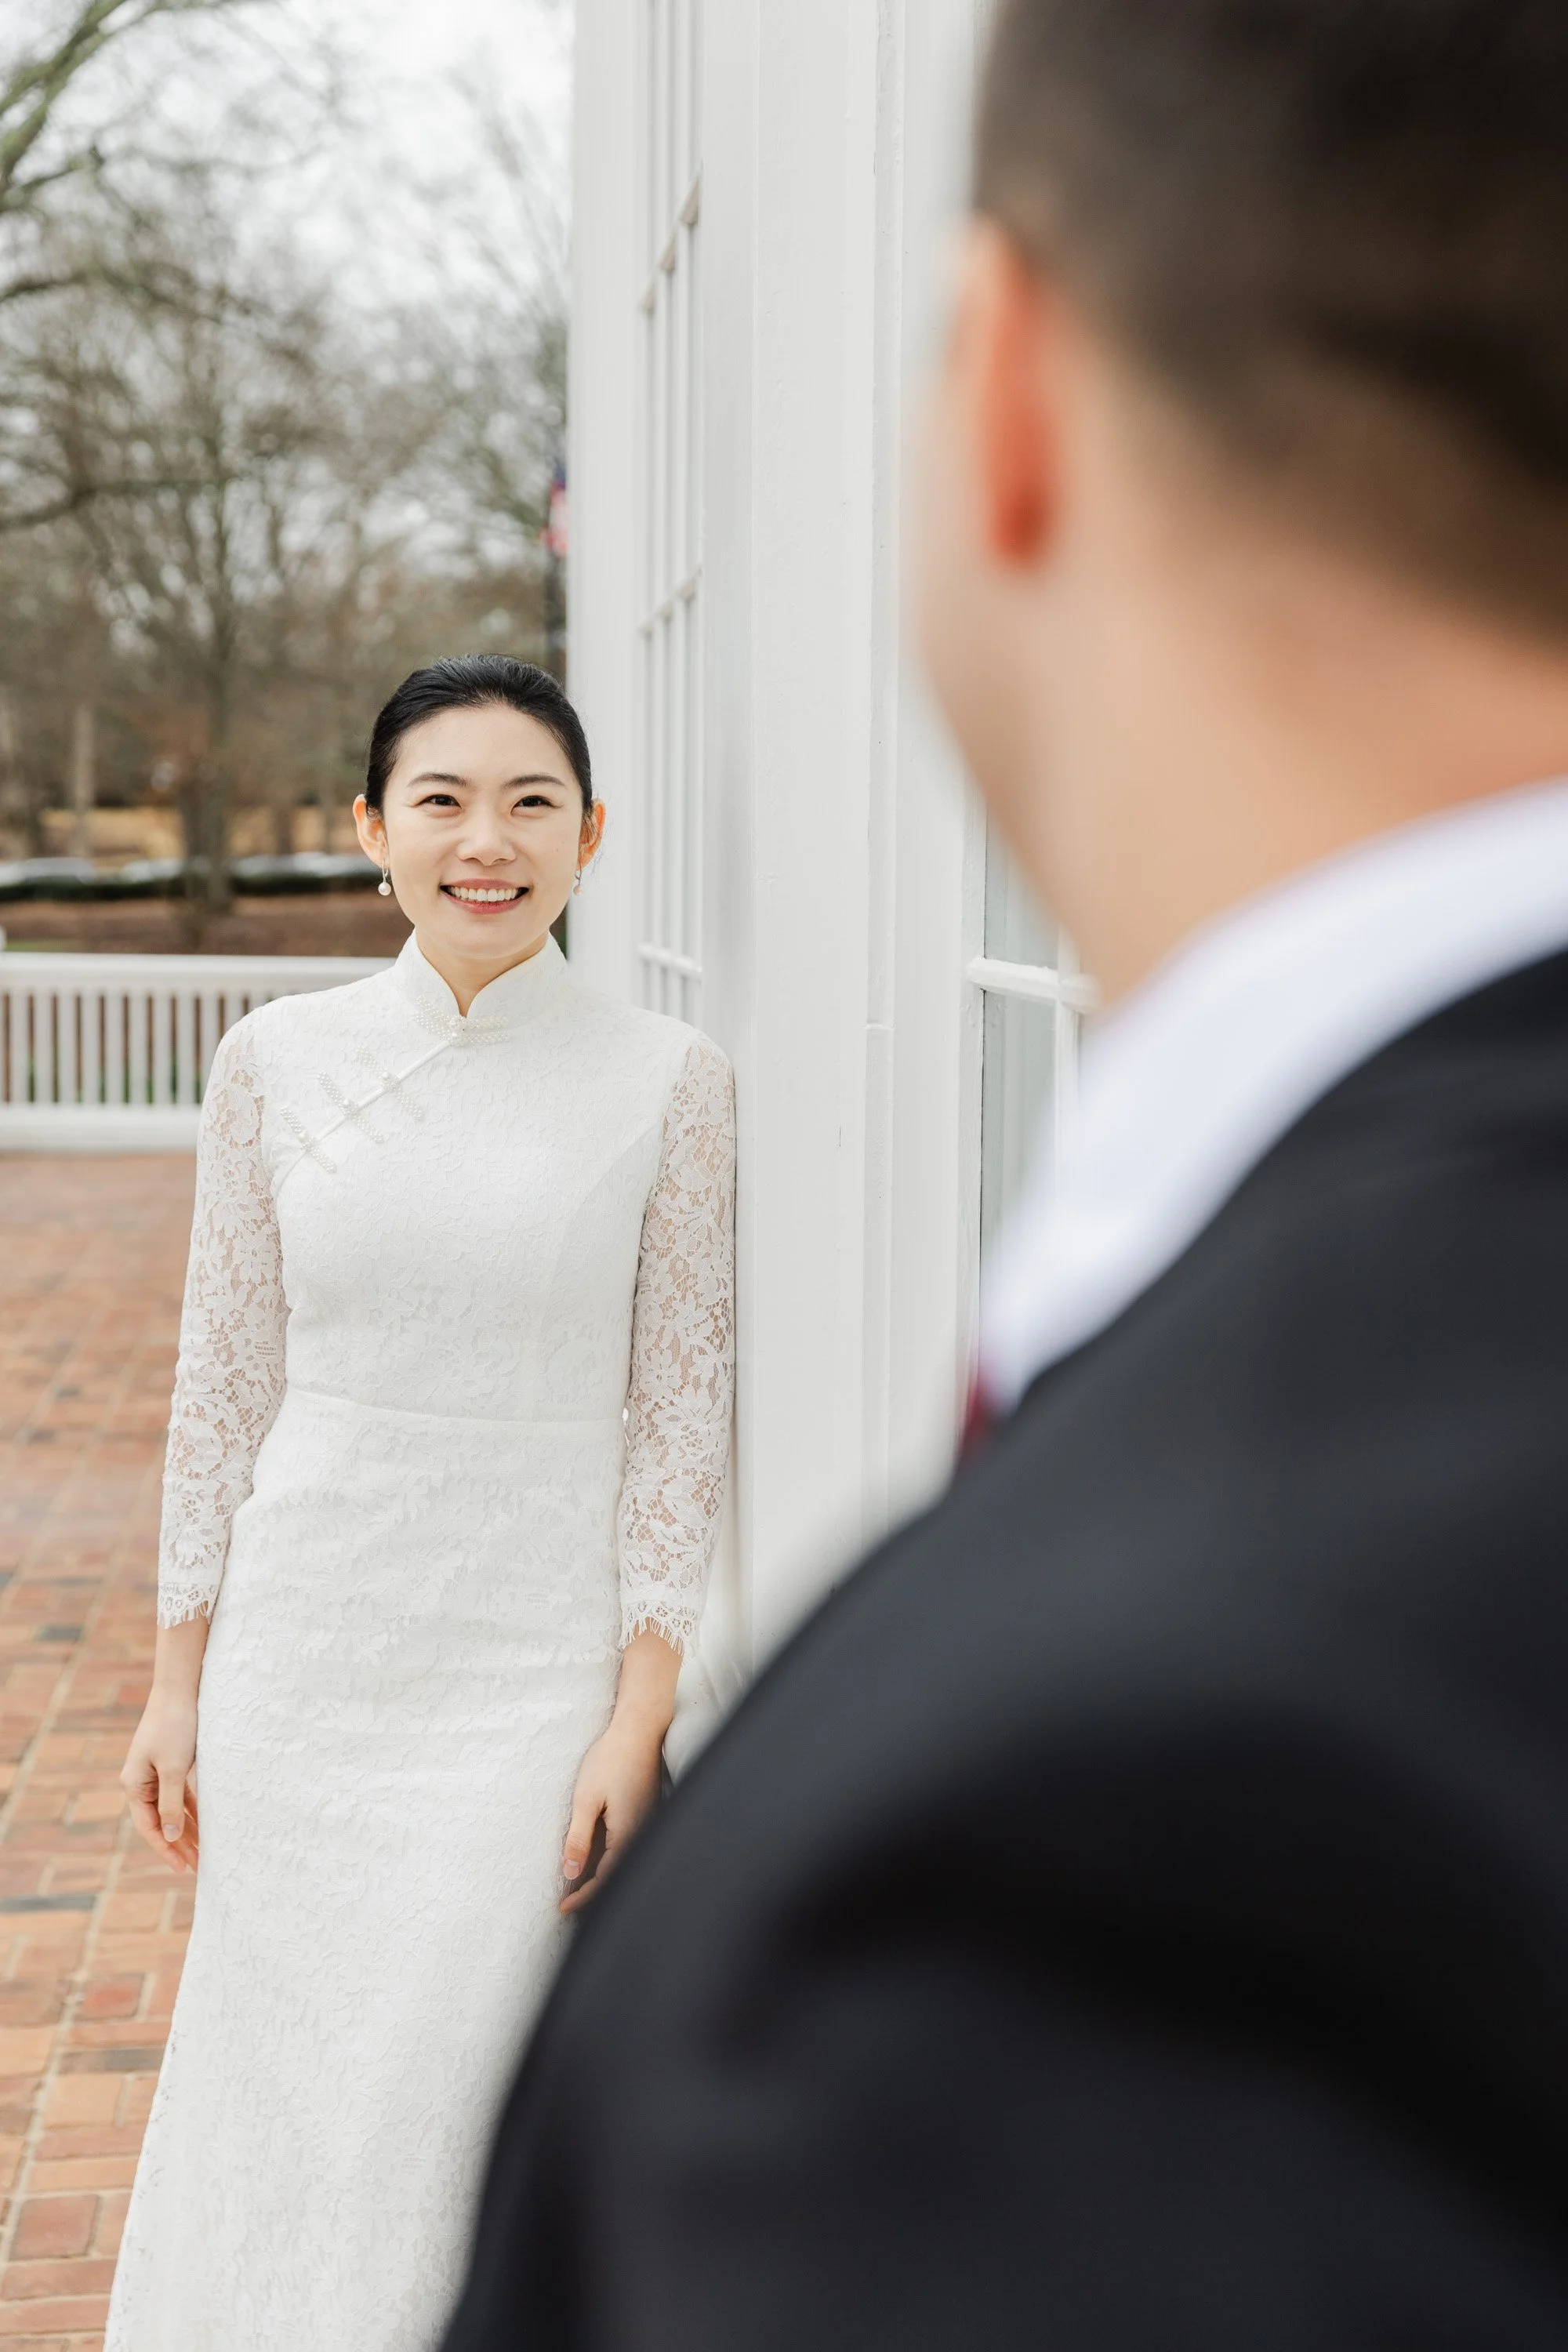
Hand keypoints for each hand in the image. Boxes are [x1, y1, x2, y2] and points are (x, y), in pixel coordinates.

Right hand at [121, 1688, 200, 1873]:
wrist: (180, 1688)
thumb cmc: (175, 1726)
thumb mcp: (174, 1769)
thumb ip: (171, 1804)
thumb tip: (171, 1837)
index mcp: (134, 1785)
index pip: (150, 1827)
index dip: (166, 1850)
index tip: (183, 1868)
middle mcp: (142, 1782)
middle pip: (160, 1822)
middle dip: (180, 1844)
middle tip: (200, 1866)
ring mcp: (156, 1773)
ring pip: (172, 1809)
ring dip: (189, 1829)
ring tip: (206, 1851)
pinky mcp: (171, 1764)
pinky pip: (181, 1795)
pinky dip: (192, 1809)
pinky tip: (206, 1823)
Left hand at [559, 1714, 665, 1913]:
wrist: (639, 1729)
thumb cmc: (611, 1759)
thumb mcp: (587, 1799)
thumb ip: (579, 1838)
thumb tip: (572, 1873)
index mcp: (628, 1833)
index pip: (607, 1878)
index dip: (584, 1897)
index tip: (563, 1910)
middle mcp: (643, 1831)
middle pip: (618, 1873)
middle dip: (594, 1892)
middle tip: (569, 1905)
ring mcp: (647, 1821)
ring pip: (624, 1859)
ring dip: (603, 1875)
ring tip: (579, 1887)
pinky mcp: (646, 1811)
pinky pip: (628, 1844)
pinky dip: (611, 1857)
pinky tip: (597, 1856)